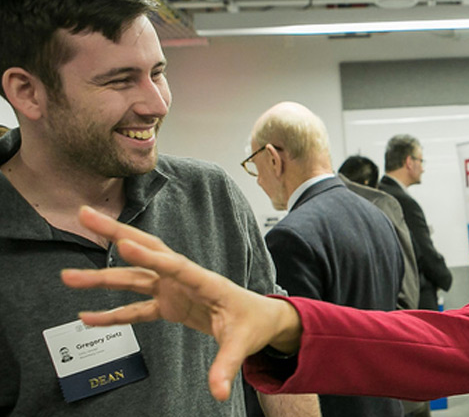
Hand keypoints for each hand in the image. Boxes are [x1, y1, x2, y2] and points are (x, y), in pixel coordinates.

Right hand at [61, 207, 301, 400]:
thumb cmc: (253, 323)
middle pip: (147, 252)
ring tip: (68, 276)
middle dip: (117, 234)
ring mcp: (173, 290)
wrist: (258, 320)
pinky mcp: (168, 305)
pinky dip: (113, 313)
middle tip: (87, 217)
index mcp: (206, 283)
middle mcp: (185, 280)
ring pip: (133, 278)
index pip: (176, 267)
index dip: (151, 257)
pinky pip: (135, 309)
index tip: (125, 244)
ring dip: (102, 277)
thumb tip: (219, 392)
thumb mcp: (242, 344)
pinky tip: (87, 316)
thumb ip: (227, 366)